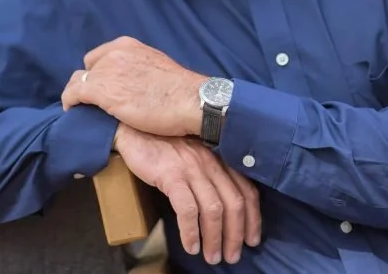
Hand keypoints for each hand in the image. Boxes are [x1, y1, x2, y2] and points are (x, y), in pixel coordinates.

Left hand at [61, 36, 204, 136]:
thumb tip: (135, 81)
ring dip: (77, 94)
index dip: (99, 73)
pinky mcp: (100, 91)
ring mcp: (106, 71)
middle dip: (89, 83)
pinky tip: (74, 112)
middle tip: (94, 101)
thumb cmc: (181, 89)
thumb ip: (139, 68)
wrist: (190, 100)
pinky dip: (70, 103)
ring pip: (76, 81)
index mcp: (128, 45)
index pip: (99, 56)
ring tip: (81, 109)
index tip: (104, 87)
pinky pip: (73, 94)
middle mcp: (113, 53)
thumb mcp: (156, 67)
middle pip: (87, 68)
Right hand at [115, 124, 260, 265]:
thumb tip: (224, 209)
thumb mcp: (196, 156)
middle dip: (236, 234)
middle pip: (234, 203)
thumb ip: (211, 173)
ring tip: (212, 256)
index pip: (247, 190)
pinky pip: (187, 208)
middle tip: (233, 256)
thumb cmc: (164, 145)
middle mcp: (211, 161)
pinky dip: (191, 231)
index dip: (253, 218)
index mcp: (219, 158)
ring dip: (215, 238)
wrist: (134, 129)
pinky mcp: (171, 174)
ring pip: (213, 209)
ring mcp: (191, 167)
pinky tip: (191, 245)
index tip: (252, 239)